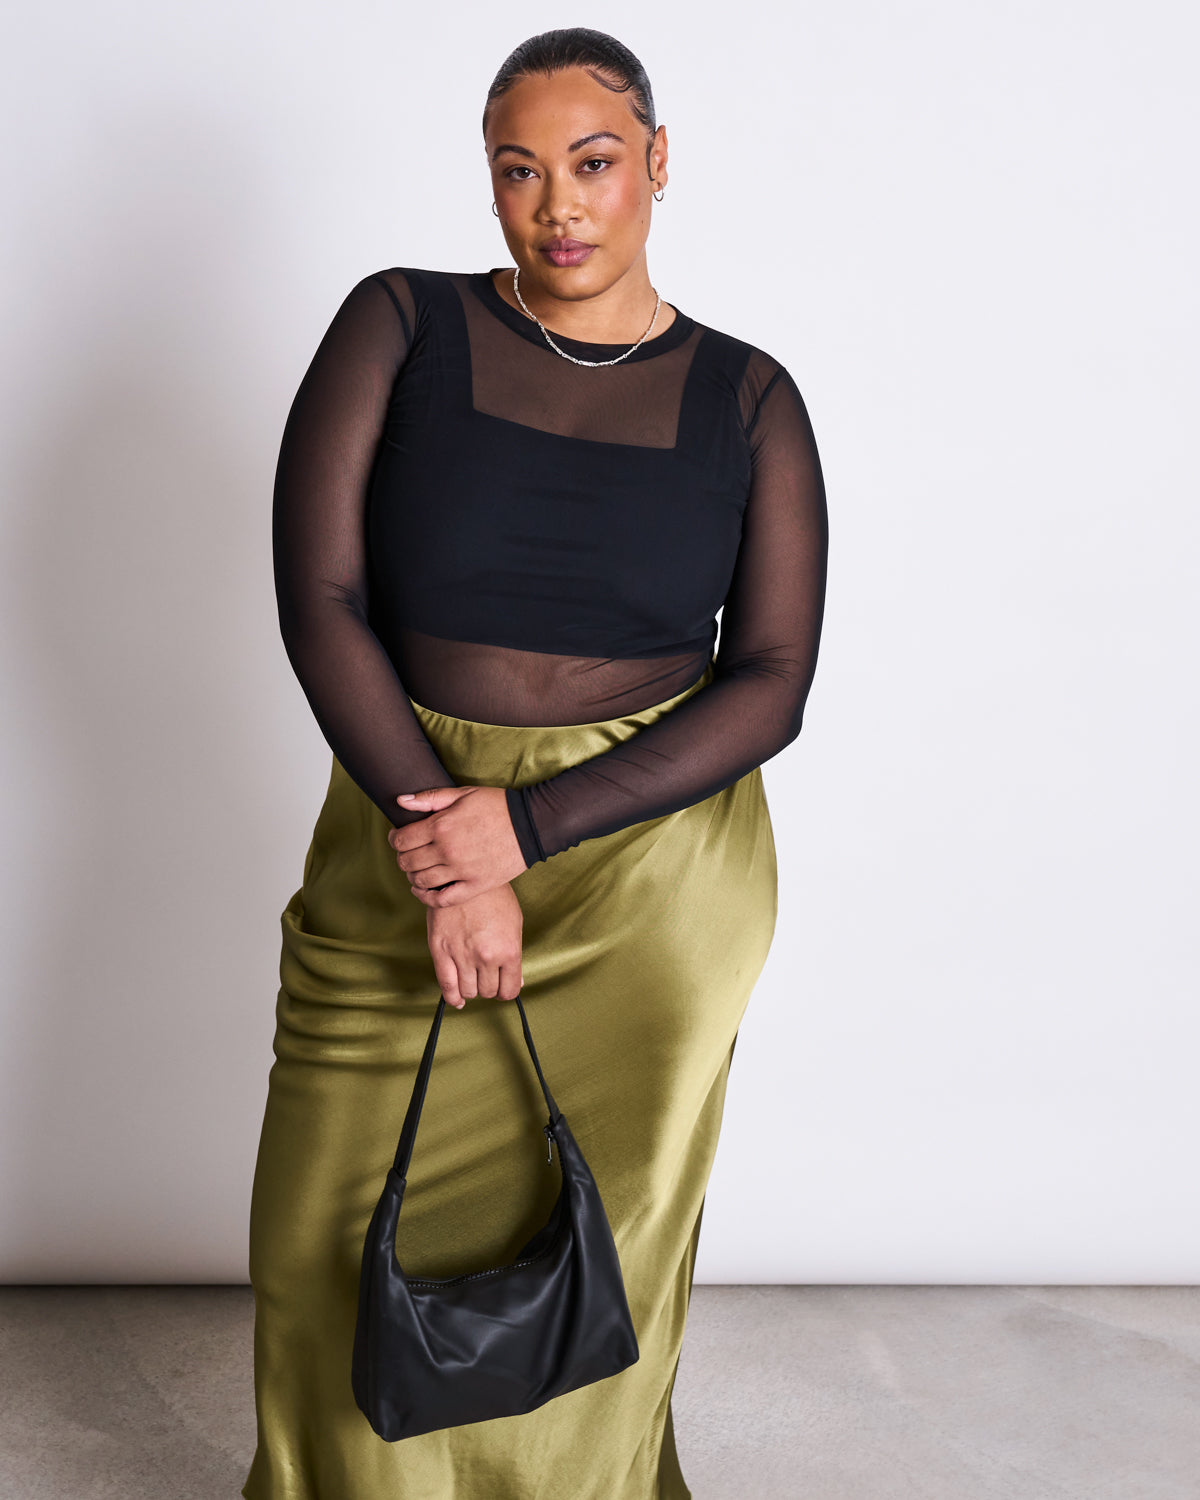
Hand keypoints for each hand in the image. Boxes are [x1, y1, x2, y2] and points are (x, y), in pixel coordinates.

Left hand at [388, 785, 528, 905]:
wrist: (530, 825)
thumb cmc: (496, 806)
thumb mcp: (463, 794)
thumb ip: (429, 798)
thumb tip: (399, 802)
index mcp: (441, 826)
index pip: (402, 840)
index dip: (395, 839)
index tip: (399, 838)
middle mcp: (447, 850)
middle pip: (408, 862)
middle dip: (402, 857)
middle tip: (409, 853)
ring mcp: (461, 871)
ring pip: (421, 881)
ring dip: (413, 876)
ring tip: (417, 870)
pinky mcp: (475, 886)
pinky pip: (442, 899)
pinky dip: (427, 898)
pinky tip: (424, 891)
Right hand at [426, 882, 523, 1008]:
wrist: (463, 874)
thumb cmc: (493, 896)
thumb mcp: (514, 923)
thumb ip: (514, 956)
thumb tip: (517, 982)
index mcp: (509, 950)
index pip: (510, 990)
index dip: (506, 990)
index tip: (503, 986)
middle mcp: (486, 957)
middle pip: (488, 991)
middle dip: (489, 986)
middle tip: (487, 975)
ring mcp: (462, 955)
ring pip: (468, 991)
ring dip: (472, 988)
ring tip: (473, 977)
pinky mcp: (440, 951)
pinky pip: (446, 985)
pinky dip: (453, 997)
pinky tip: (458, 998)